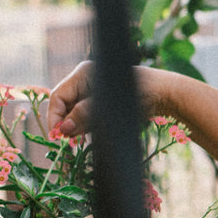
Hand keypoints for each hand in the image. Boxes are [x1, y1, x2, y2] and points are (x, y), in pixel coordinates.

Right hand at [46, 62, 166, 138]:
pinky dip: (83, 127)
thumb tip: (64, 129)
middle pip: (63, 105)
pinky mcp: (98, 102)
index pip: (58, 96)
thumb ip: (84, 116)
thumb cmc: (139, 93)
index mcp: (82, 74)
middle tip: (67, 143)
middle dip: (64, 124)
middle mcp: (83, 80)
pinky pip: (83, 115)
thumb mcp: (108, 107)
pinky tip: (87, 136)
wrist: (163, 94)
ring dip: (74, 127)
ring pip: (73, 113)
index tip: (56, 137)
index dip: (54, 117)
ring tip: (78, 141)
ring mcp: (90, 91)